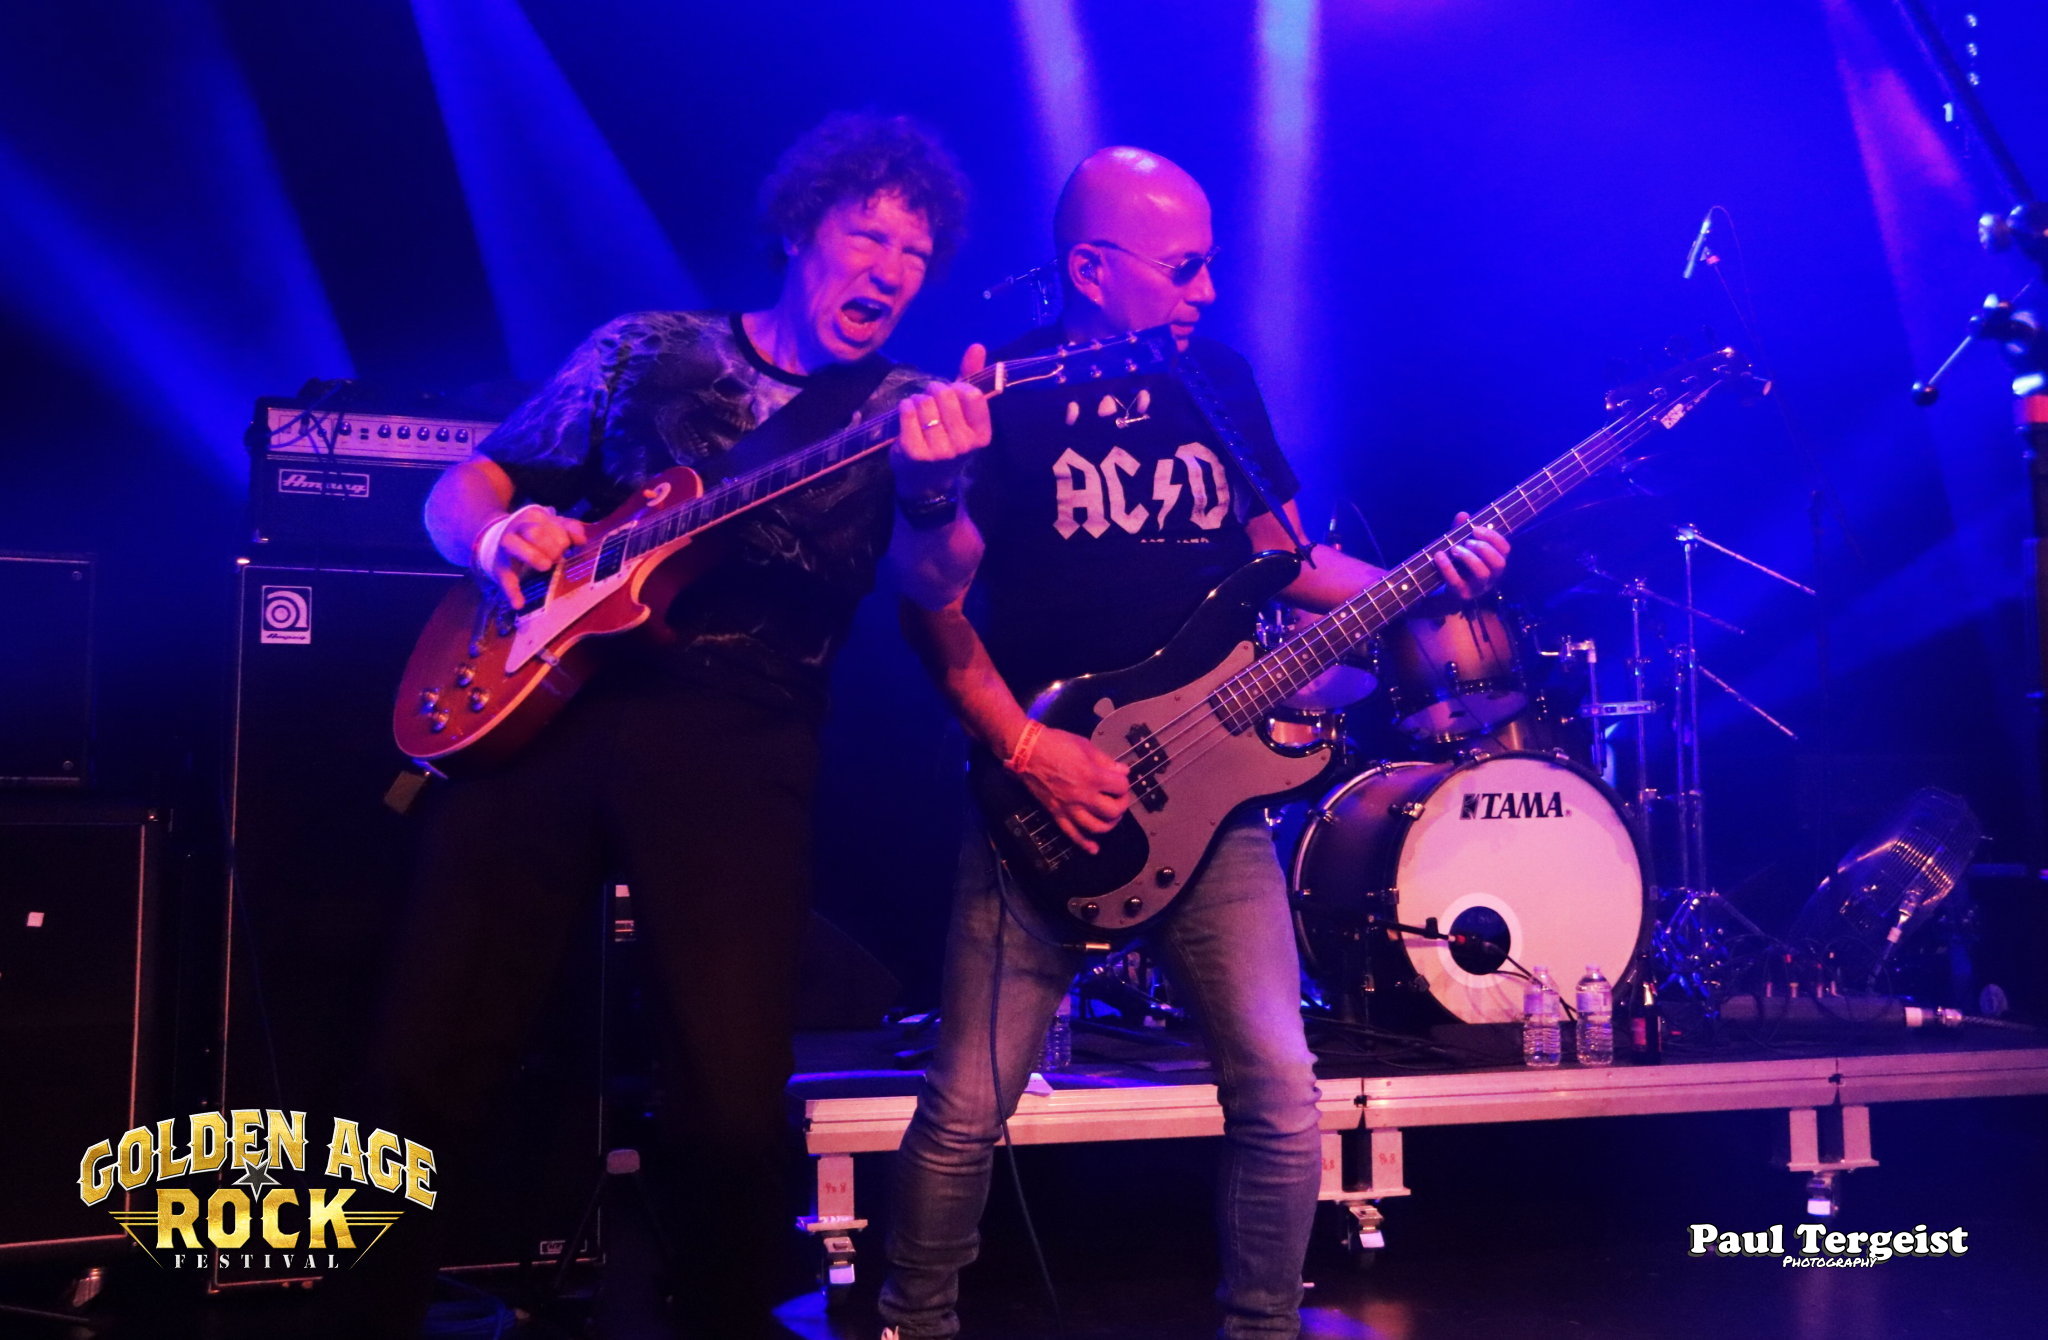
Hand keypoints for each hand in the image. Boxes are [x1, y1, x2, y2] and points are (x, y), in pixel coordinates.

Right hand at [477, 506, 586, 608]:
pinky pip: (505, 578)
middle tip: (556, 558)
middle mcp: (517, 528)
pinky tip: (519, 603)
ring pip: (515, 545)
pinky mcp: (499, 567)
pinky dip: (512, 592)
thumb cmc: (535, 533)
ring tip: (546, 566)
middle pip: (534, 532)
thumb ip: (570, 528)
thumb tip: (581, 540)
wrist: (497, 538)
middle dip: (550, 546)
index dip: (563, 537)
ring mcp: (506, 547)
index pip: (551, 523)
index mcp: (533, 517)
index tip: (568, 547)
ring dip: (533, 556)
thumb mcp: (552, 525)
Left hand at [892, 344, 991, 500]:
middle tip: (929, 400)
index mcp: (981, 435)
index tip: (950, 394)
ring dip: (917, 400)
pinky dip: (904, 407)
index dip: (957, 387)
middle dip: (934, 390)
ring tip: (918, 411)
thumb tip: (977, 346)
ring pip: (924, 402)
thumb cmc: (947, 440)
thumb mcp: (963, 414)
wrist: (926, 483)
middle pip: (945, 394)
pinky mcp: (914, 453)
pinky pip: (907, 412)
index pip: (972, 395)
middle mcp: (963, 446)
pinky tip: (906, 415)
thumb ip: (970, 379)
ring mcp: (939, 452)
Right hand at [1014, 727, 1130, 854]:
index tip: (1119, 779)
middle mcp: (1083, 795)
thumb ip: (1106, 761)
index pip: (1121, 787)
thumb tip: (1123, 772)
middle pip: (1113, 811)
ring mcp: (1069, 807)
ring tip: (1110, 817)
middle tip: (1118, 798)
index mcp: (1092, 776)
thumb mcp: (1086, 746)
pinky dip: (1084, 844)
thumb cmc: (1056, 744)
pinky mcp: (1056, 813)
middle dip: (1121, 805)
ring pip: (1096, 827)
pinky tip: (1093, 848)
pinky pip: (1071, 833)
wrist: (1027, 751)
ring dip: (1108, 825)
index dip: (1124, 783)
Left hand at [1432, 511, 1510, 600]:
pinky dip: (1447, 567)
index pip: (1505, 549)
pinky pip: (1457, 582)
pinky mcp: (1462, 594)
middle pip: (1499, 563)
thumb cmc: (1457, 563)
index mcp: (1495, 562)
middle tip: (1468, 541)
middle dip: (1484, 548)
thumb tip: (1463, 515)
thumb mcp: (1459, 545)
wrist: (1442, 589)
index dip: (1493, 537)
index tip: (1475, 529)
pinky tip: (1439, 555)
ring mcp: (1478, 588)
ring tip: (1455, 549)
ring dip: (1469, 557)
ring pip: (1482, 574)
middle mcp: (1491, 576)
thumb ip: (1461, 531)